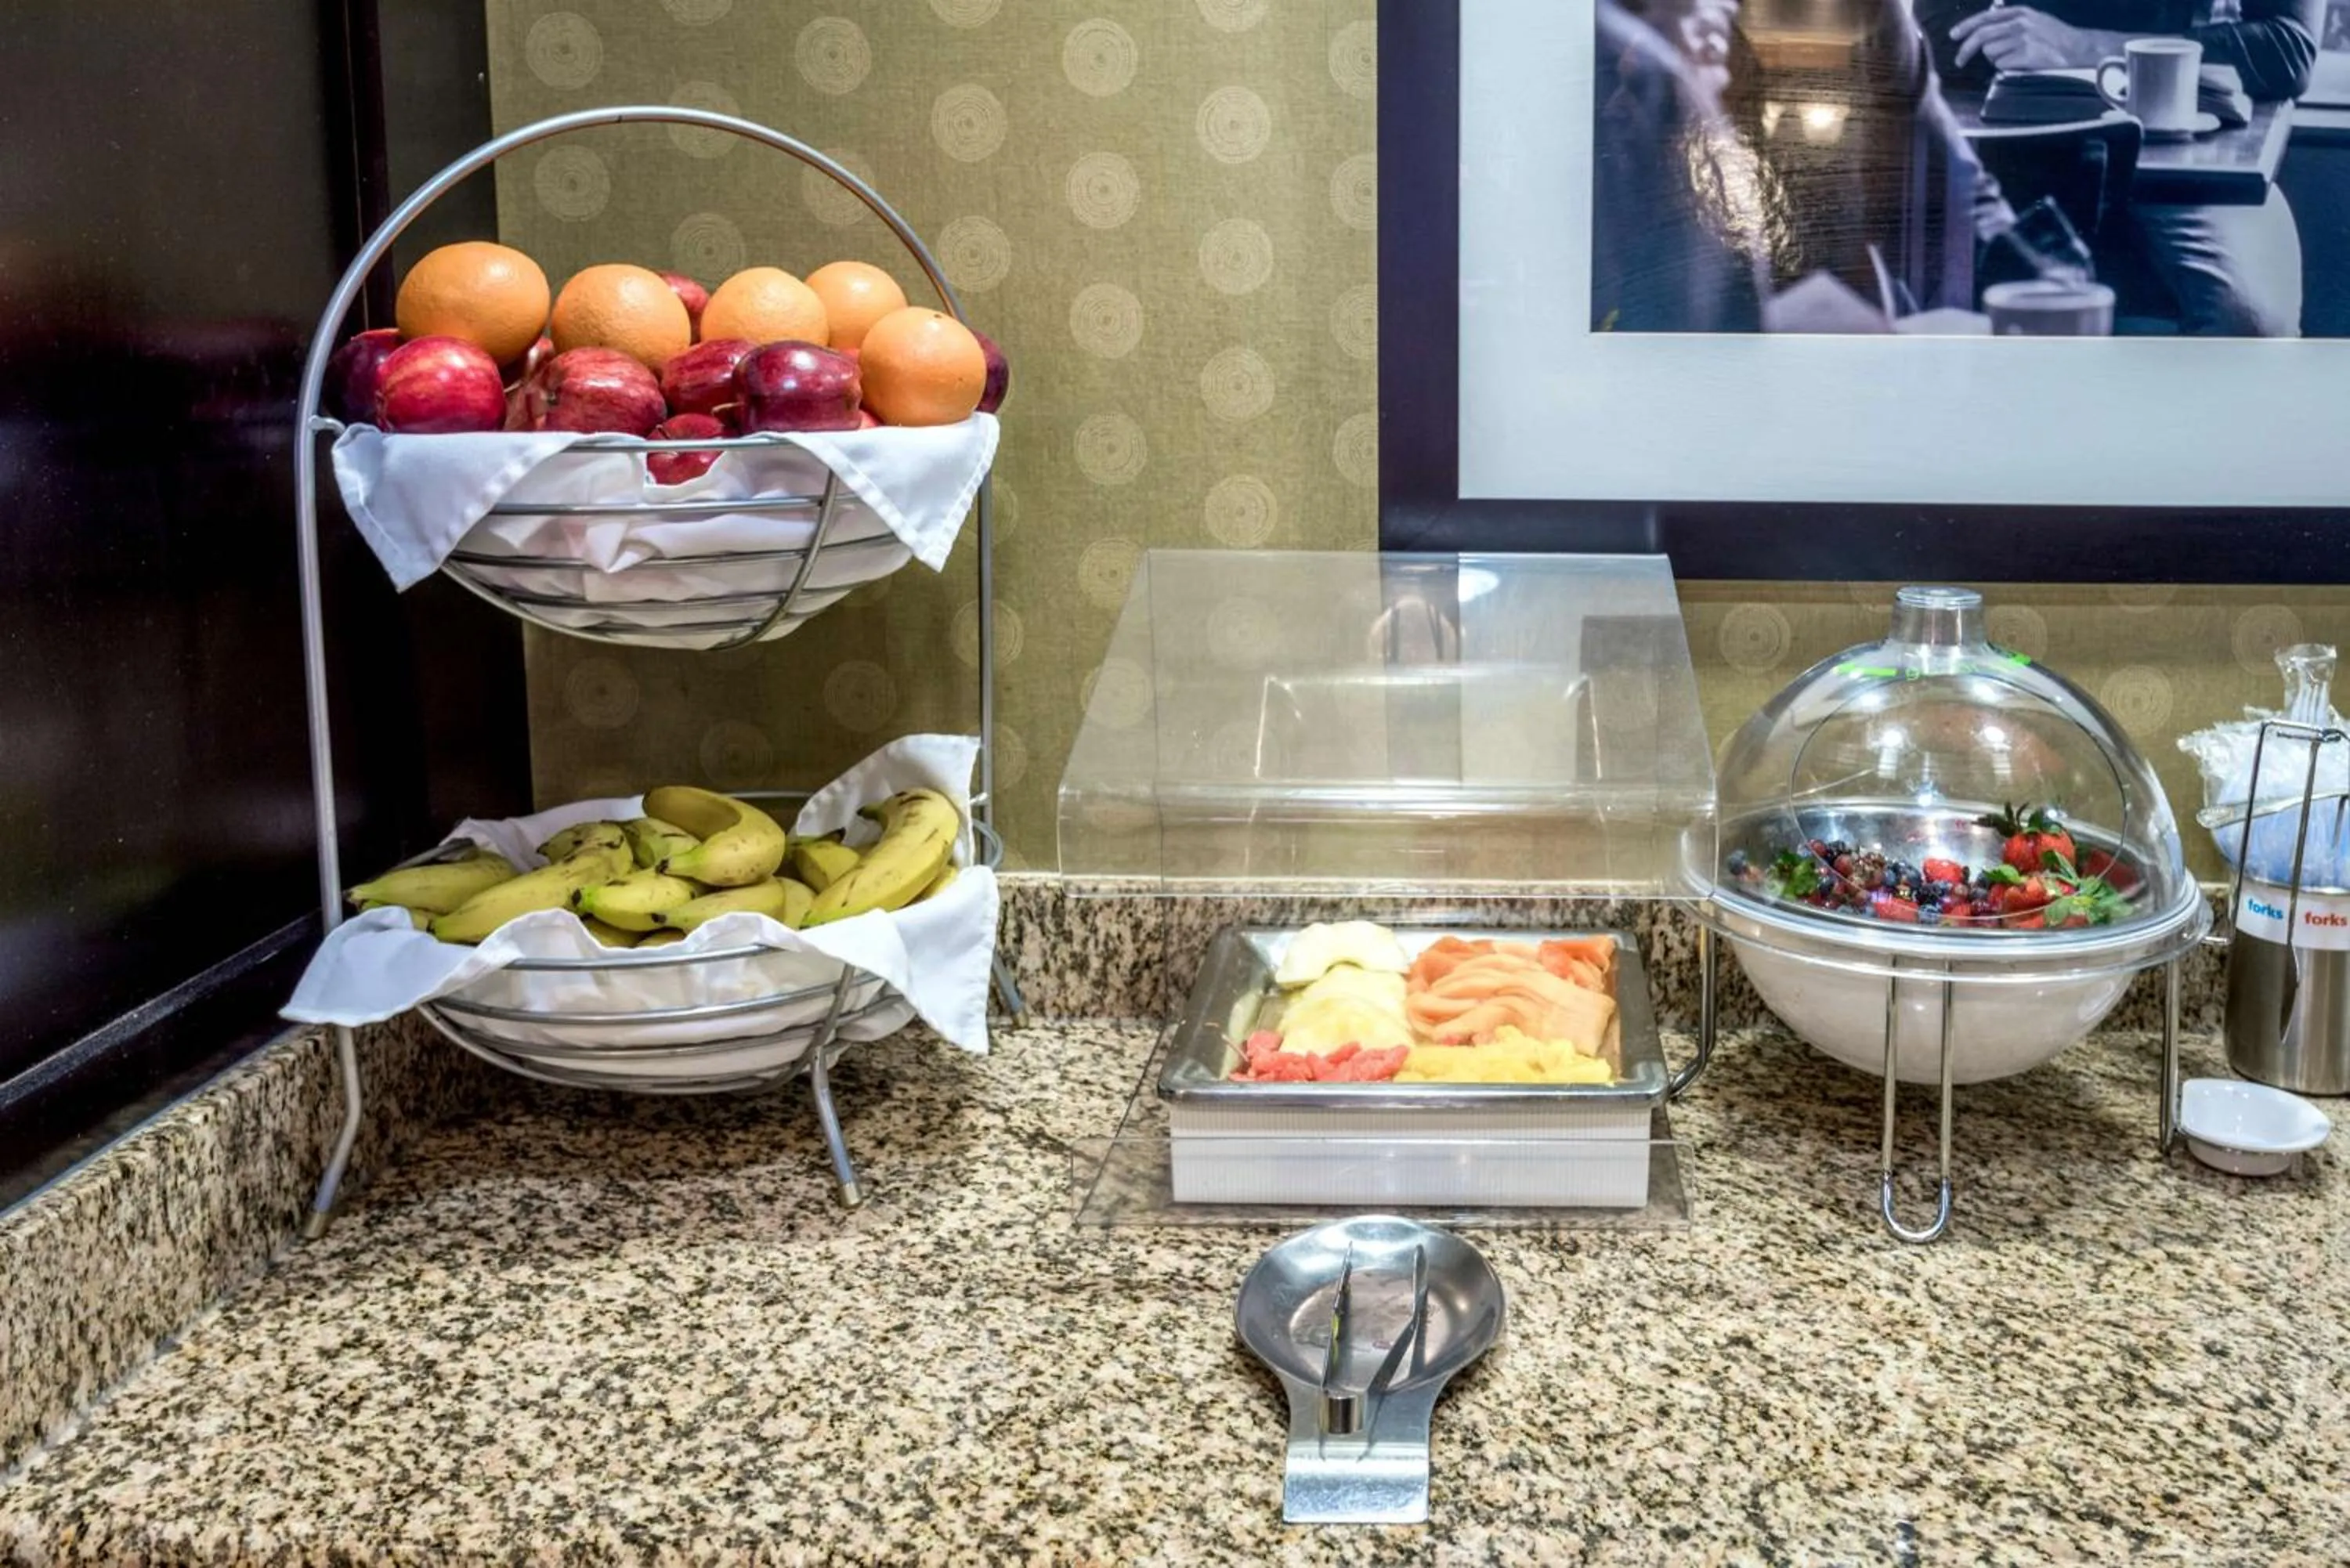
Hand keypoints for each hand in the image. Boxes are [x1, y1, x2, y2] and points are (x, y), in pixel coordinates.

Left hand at [1950, 6, 2097, 70]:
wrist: (2079, 50)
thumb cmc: (2054, 39)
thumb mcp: (2034, 22)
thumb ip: (2010, 24)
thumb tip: (1982, 35)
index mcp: (2020, 13)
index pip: (1986, 18)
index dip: (1966, 27)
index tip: (1953, 36)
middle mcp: (2020, 23)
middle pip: (1982, 36)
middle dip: (1966, 50)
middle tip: (1959, 61)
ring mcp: (2024, 38)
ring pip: (1990, 52)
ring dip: (1995, 60)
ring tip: (2013, 59)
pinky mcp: (2027, 54)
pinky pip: (2002, 64)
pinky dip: (2006, 68)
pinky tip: (2021, 65)